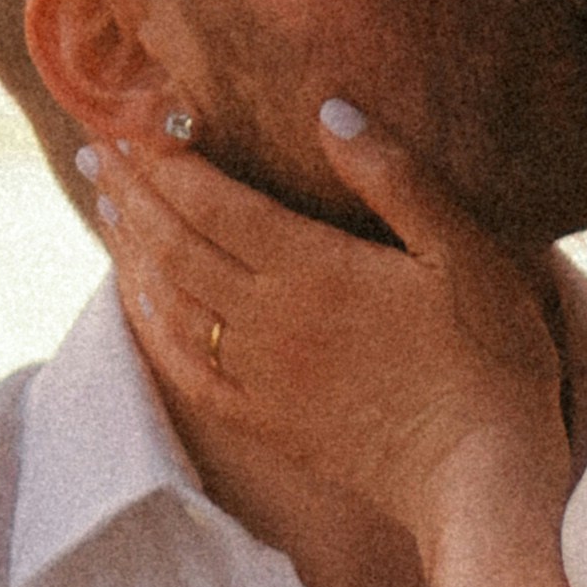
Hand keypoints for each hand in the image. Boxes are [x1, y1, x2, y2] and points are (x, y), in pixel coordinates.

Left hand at [95, 107, 569, 537]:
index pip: (213, 201)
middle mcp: (268, 320)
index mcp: (313, 268)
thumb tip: (331, 110)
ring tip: (106, 209)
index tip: (135, 125)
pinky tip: (139, 303)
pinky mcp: (266, 422)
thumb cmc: (488, 356)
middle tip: (98, 152)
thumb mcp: (463, 251)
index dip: (167, 161)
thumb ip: (394, 177)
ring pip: (170, 302)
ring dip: (130, 251)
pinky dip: (151, 328)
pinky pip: (184, 370)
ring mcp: (260, 375)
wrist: (482, 476)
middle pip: (176, 244)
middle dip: (132, 193)